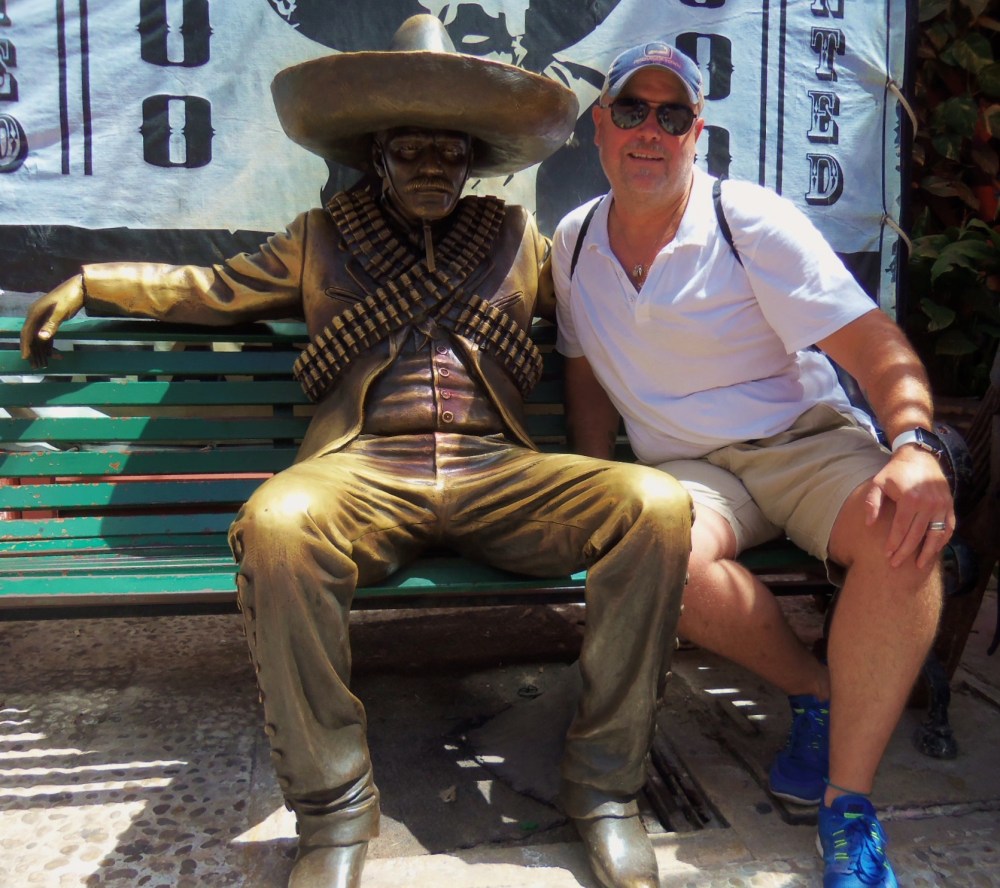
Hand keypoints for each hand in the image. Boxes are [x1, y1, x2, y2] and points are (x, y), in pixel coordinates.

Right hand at [19, 275, 85, 367]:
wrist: (81, 288)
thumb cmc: (70, 298)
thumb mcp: (61, 311)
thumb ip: (51, 324)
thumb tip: (40, 337)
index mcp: (35, 312)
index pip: (27, 331)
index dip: (25, 345)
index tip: (25, 358)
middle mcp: (36, 315)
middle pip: (32, 336)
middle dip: (34, 352)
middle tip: (36, 366)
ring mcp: (44, 318)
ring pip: (40, 337)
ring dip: (42, 351)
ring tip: (45, 365)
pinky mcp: (52, 320)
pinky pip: (48, 335)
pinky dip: (50, 345)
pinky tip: (56, 355)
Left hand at [864, 446, 954, 568]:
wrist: (919, 457)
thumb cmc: (895, 472)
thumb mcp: (878, 483)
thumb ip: (872, 503)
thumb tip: (868, 524)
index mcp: (910, 500)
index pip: (901, 529)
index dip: (894, 543)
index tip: (887, 555)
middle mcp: (928, 504)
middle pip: (917, 535)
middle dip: (906, 552)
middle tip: (896, 564)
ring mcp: (941, 505)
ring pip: (936, 535)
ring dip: (928, 552)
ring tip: (919, 565)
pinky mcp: (949, 505)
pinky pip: (949, 527)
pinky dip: (943, 540)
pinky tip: (935, 550)